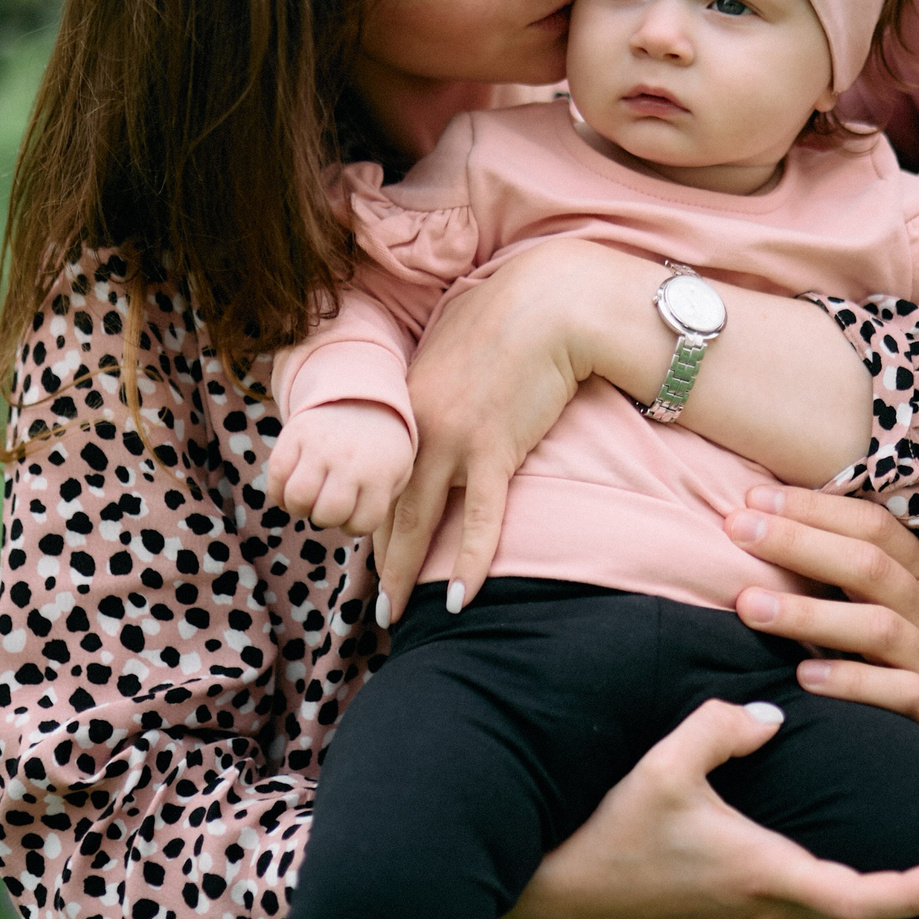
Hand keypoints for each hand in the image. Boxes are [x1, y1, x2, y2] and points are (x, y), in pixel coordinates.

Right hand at [265, 402, 413, 540]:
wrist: (363, 396)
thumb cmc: (381, 448)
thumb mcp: (398, 471)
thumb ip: (383, 502)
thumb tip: (353, 528)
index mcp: (380, 472)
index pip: (361, 524)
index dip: (354, 526)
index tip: (355, 512)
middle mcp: (349, 460)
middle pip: (326, 514)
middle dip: (326, 519)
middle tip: (330, 504)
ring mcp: (320, 446)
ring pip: (297, 498)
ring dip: (300, 507)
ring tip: (310, 497)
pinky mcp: (295, 434)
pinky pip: (275, 476)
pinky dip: (279, 492)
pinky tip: (291, 488)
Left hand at [380, 240, 601, 620]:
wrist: (547, 303)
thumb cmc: (507, 316)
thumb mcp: (452, 344)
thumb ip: (436, 378)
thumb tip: (437, 391)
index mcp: (407, 403)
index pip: (381, 475)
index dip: (372, 516)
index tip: (371, 548)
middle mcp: (420, 427)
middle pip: (388, 505)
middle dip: (380, 558)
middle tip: (377, 602)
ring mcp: (455, 440)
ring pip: (419, 521)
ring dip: (406, 572)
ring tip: (396, 615)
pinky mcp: (496, 450)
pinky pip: (480, 519)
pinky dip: (470, 562)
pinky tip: (460, 599)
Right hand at [501, 698, 918, 918]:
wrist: (561, 887)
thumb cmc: (613, 830)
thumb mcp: (665, 768)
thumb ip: (721, 729)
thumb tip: (770, 716)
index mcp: (765, 872)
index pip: (863, 898)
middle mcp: (766, 903)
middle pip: (862, 912)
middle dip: (914, 893)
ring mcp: (747, 911)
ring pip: (833, 909)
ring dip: (876, 890)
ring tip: (917, 854)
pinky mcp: (730, 905)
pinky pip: (804, 902)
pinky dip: (839, 884)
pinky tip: (839, 846)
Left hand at [727, 487, 918, 801]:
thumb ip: (907, 574)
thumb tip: (832, 541)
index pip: (873, 526)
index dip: (814, 507)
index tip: (755, 496)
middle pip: (865, 562)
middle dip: (796, 541)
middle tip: (734, 526)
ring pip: (873, 626)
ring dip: (806, 615)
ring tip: (747, 604)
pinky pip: (899, 696)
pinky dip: (853, 686)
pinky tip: (806, 681)